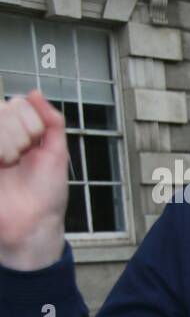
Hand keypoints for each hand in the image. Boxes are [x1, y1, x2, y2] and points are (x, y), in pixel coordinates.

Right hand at [0, 90, 70, 270]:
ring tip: (9, 164)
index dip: (30, 124)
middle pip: (3, 110)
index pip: (16, 104)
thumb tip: (35, 93)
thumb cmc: (46, 194)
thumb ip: (52, 121)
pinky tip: (1, 164)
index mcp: (18, 133)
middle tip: (20, 158)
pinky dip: (1, 149)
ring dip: (7, 144)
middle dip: (20, 135)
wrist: (32, 223)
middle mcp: (0, 137)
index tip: (34, 145)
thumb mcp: (57, 153)